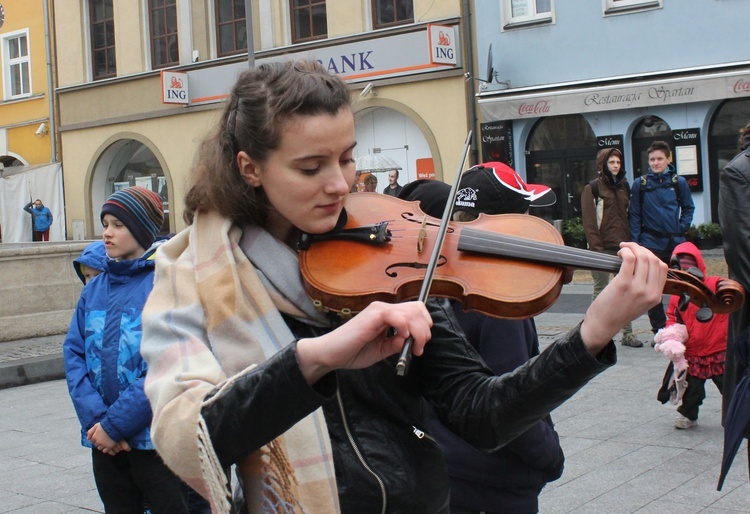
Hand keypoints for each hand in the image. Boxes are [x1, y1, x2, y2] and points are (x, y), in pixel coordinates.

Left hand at [87, 423, 124, 455]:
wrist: (115, 426)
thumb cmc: (106, 424)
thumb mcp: (96, 425)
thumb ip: (90, 431)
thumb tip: (87, 438)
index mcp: (94, 437)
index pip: (92, 440)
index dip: (95, 438)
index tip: (99, 435)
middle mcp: (98, 441)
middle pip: (96, 444)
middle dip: (98, 442)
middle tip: (103, 438)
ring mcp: (103, 444)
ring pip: (99, 448)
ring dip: (101, 445)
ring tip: (105, 441)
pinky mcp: (109, 446)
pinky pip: (105, 451)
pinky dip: (105, 449)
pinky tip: (107, 445)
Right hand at [297, 301, 432, 383]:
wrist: (330, 354)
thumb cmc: (352, 351)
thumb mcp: (381, 350)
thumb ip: (396, 344)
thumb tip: (410, 340)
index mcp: (386, 315)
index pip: (415, 310)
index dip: (424, 325)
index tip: (420, 344)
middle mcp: (383, 309)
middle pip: (417, 309)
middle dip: (424, 331)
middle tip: (418, 348)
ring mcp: (377, 311)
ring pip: (411, 313)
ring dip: (417, 332)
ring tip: (412, 348)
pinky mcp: (372, 316)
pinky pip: (396, 316)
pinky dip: (404, 327)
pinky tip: (401, 338)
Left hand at [581, 242, 666, 353]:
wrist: (604, 324)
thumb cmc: (618, 311)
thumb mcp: (641, 303)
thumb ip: (647, 287)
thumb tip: (643, 263)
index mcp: (656, 296)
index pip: (663, 268)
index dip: (651, 256)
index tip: (639, 254)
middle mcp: (651, 293)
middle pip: (654, 260)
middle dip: (641, 249)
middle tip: (629, 248)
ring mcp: (638, 288)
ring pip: (643, 257)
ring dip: (633, 248)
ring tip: (623, 249)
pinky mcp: (623, 284)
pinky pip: (630, 259)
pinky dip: (626, 251)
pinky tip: (620, 253)